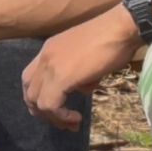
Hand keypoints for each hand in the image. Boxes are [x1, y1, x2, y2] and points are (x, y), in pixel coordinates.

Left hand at [21, 5, 141, 130]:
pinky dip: (61, 116)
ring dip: (52, 117)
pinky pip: (50, 105)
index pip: (31, 78)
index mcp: (49, 49)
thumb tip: (81, 86)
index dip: (40, 97)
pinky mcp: (61, 77)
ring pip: (36, 101)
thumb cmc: (112, 38)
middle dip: (43, 111)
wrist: (121, 27)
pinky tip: (76, 118)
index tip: (58, 109)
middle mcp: (45, 56)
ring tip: (71, 123)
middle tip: (62, 121)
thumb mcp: (87, 56)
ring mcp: (51, 66)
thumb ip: (78, 72)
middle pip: (29, 91)